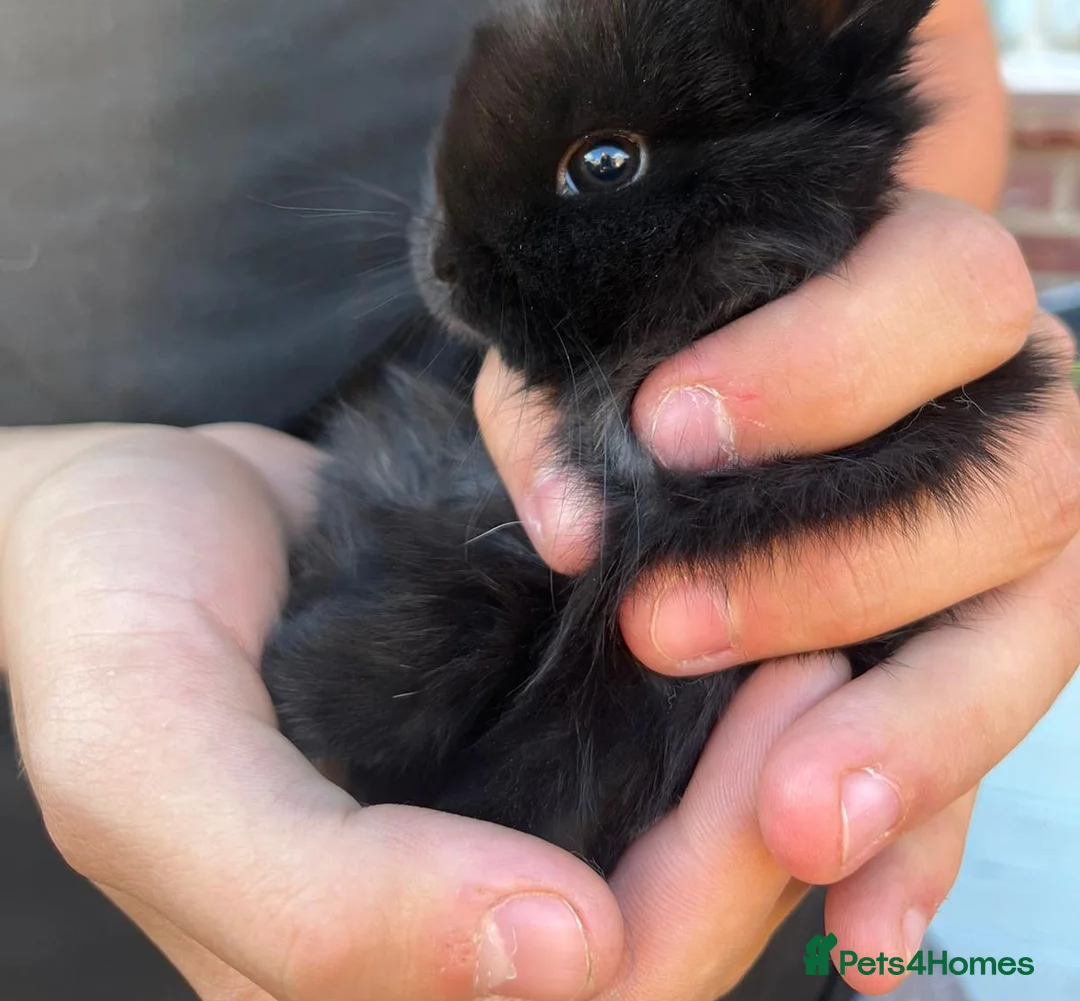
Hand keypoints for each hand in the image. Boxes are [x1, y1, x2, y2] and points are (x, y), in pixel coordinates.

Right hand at [0, 421, 847, 1000]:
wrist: (114, 502)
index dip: (709, 894)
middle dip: (761, 817)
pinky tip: (755, 626)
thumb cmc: (102, 617)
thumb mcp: (149, 763)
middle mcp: (439, 942)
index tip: (787, 702)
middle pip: (660, 948)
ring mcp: (480, 843)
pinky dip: (714, 718)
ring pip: (672, 864)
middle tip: (819, 651)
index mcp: (350, 995)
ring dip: (757, 763)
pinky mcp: (504, 754)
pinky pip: (639, 772)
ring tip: (810, 628)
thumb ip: (312, 901)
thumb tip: (562, 960)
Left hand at [477, 189, 1079, 992]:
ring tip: (792, 824)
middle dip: (843, 568)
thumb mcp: (617, 337)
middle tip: (666, 631)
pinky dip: (931, 844)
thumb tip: (576, 526)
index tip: (665, 431)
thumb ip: (579, 408)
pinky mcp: (996, 655)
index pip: (943, 291)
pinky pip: (996, 761)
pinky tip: (864, 929)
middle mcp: (1020, 411)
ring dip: (914, 736)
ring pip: (1032, 638)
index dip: (820, 366)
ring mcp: (1032, 544)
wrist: (748, 360)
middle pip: (1019, 484)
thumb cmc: (679, 333)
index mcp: (937, 282)